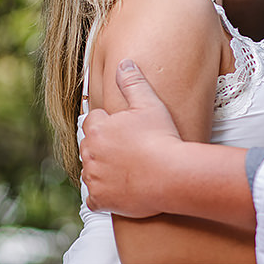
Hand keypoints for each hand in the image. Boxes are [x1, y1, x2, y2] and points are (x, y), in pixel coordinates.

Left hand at [80, 59, 182, 217]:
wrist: (173, 175)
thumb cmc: (162, 137)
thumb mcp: (148, 103)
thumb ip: (132, 82)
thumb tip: (123, 63)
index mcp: (97, 128)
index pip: (93, 120)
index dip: (109, 123)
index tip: (124, 129)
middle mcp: (90, 153)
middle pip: (90, 145)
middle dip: (104, 146)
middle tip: (128, 149)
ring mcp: (94, 178)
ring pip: (91, 171)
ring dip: (102, 169)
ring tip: (126, 168)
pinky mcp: (101, 199)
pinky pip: (94, 197)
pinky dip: (104, 195)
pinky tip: (119, 189)